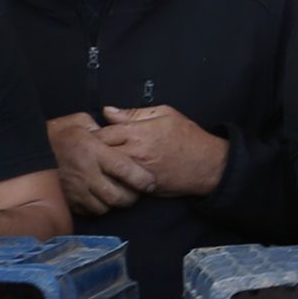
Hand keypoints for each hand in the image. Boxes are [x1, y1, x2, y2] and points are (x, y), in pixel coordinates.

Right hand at [47, 113, 150, 214]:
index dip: (142, 179)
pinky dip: (99, 207)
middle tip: (137, 192)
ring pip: (105, 207)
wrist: (26, 149)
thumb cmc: (58, 133)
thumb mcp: (80, 121)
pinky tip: (101, 198)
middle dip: (132, 197)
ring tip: (119, 195)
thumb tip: (119, 129)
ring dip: (115, 204)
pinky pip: (89, 211)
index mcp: (93, 152)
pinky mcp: (67, 200)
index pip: (124, 169)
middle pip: (118, 196)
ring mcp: (75, 190)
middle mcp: (86, 174)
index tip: (152, 183)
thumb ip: (103, 127)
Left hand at [98, 106, 228, 198]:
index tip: (91, 134)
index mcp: (139, 132)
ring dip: (100, 167)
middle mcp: (136, 153)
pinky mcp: (142, 186)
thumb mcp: (165, 114)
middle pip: (100, 153)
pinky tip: (112, 175)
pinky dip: (112, 179)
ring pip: (106, 170)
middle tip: (89, 150)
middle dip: (92, 151)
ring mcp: (138, 172)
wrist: (208, 164)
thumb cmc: (188, 137)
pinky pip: (119, 183)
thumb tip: (108, 111)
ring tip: (98, 163)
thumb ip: (134, 113)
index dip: (93, 134)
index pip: (102, 133)